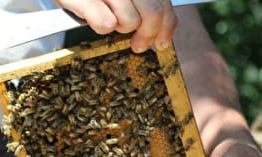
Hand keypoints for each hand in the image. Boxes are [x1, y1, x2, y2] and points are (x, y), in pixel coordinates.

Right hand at [55, 0, 177, 51]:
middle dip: (147, 35)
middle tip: (138, 46)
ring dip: (120, 27)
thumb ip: (147, 5)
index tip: (161, 43)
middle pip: (153, 14)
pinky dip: (101, 26)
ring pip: (130, 21)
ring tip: (109, 17)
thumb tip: (167, 28)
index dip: (166, 28)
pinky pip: (105, 24)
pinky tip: (94, 16)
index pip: (164, 5)